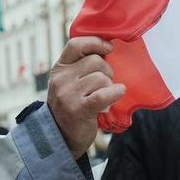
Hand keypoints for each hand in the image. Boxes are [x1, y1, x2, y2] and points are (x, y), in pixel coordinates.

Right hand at [47, 38, 126, 156]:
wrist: (61, 137)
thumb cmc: (71, 106)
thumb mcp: (69, 83)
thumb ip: (81, 67)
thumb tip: (108, 49)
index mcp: (59, 69)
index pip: (76, 44)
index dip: (95, 42)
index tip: (108, 48)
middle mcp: (61, 79)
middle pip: (94, 61)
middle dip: (107, 70)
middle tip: (106, 83)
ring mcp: (68, 94)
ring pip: (100, 78)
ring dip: (109, 86)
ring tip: (105, 95)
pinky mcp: (78, 109)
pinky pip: (103, 94)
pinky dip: (115, 92)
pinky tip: (119, 92)